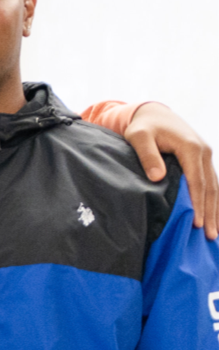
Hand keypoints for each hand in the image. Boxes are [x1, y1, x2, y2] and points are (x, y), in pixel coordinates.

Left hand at [124, 102, 217, 239]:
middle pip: (210, 187)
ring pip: (214, 187)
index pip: (196, 181)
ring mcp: (206, 156)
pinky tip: (214, 217)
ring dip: (216, 210)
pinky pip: (212, 183)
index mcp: (190, 148)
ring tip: (214, 233)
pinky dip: (214, 201)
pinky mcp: (203, 161)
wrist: (153, 114)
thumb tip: (158, 177)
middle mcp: (204, 152)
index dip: (197, 203)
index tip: (197, 223)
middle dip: (211, 213)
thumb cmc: (143, 127)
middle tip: (209, 236)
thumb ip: (148, 156)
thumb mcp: (139, 137)